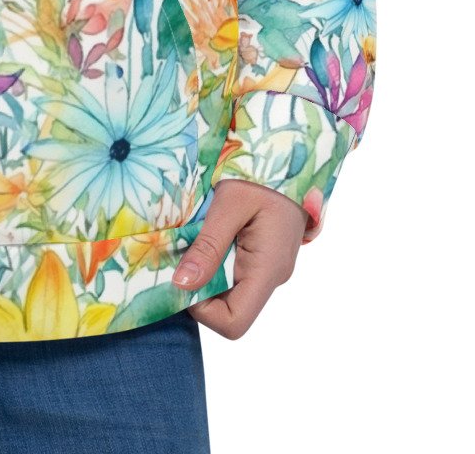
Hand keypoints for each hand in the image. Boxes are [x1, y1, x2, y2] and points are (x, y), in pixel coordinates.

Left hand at [172, 179, 307, 339]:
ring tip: (192, 240)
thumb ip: (208, 245)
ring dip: (206, 273)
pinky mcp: (266, 255)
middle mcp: (273, 276)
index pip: (234, 322)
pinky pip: (236, 273)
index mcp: (268, 269)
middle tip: (180, 254)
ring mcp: (271, 267)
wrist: (294, 152)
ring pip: (231, 291)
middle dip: (199, 290)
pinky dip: (216, 261)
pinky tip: (207, 234)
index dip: (202, 311)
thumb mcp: (230, 203)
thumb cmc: (263, 174)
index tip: (183, 277)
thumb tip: (182, 285)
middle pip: (230, 309)